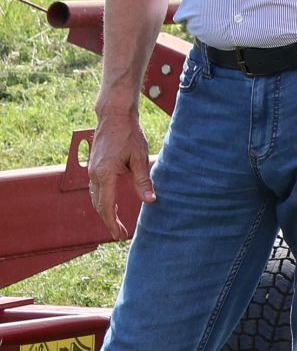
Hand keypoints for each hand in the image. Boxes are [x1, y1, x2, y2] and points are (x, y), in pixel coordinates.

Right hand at [88, 110, 155, 238]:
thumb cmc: (129, 134)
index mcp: (104, 174)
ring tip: (116, 222)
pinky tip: (111, 203)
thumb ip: (143, 180)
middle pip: (98, 205)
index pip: (106, 206)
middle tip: (119, 233)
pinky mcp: (93, 166)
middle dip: (108, 220)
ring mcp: (91, 170)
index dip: (112, 222)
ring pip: (95, 197)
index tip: (118, 235)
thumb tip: (151, 200)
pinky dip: (101, 200)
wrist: (114, 116)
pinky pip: (95, 189)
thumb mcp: (140, 157)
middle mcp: (94, 174)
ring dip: (104, 211)